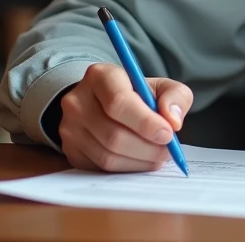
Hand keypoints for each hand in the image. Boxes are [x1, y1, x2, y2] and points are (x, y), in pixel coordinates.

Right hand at [58, 62, 192, 172]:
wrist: (104, 103)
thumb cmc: (137, 94)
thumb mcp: (161, 86)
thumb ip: (175, 97)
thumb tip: (173, 120)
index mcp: (101, 76)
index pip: (119, 102)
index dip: (146, 122)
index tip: (168, 134)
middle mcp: (78, 101)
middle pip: (114, 134)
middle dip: (147, 147)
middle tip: (168, 150)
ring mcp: (70, 127)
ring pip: (107, 155)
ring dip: (139, 161)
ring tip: (158, 155)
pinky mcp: (70, 150)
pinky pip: (100, 168)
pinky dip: (127, 168)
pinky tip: (141, 160)